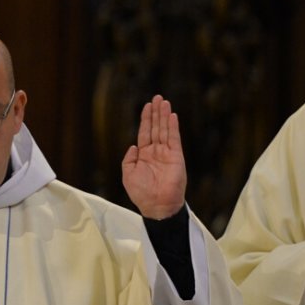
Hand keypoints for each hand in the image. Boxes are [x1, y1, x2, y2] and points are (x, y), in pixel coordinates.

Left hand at [122, 95, 187, 219]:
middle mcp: (156, 152)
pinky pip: (174, 139)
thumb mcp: (128, 175)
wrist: (157, 206)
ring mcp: (167, 154)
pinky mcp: (176, 157)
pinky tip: (172, 115)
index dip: (146, 119)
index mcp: (144, 156)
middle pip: (156, 128)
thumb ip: (128, 159)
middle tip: (157, 98)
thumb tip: (133, 146)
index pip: (145, 133)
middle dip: (156, 113)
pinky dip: (173, 127)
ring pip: (165, 130)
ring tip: (164, 101)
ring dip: (164, 116)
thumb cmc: (142, 194)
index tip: (147, 106)